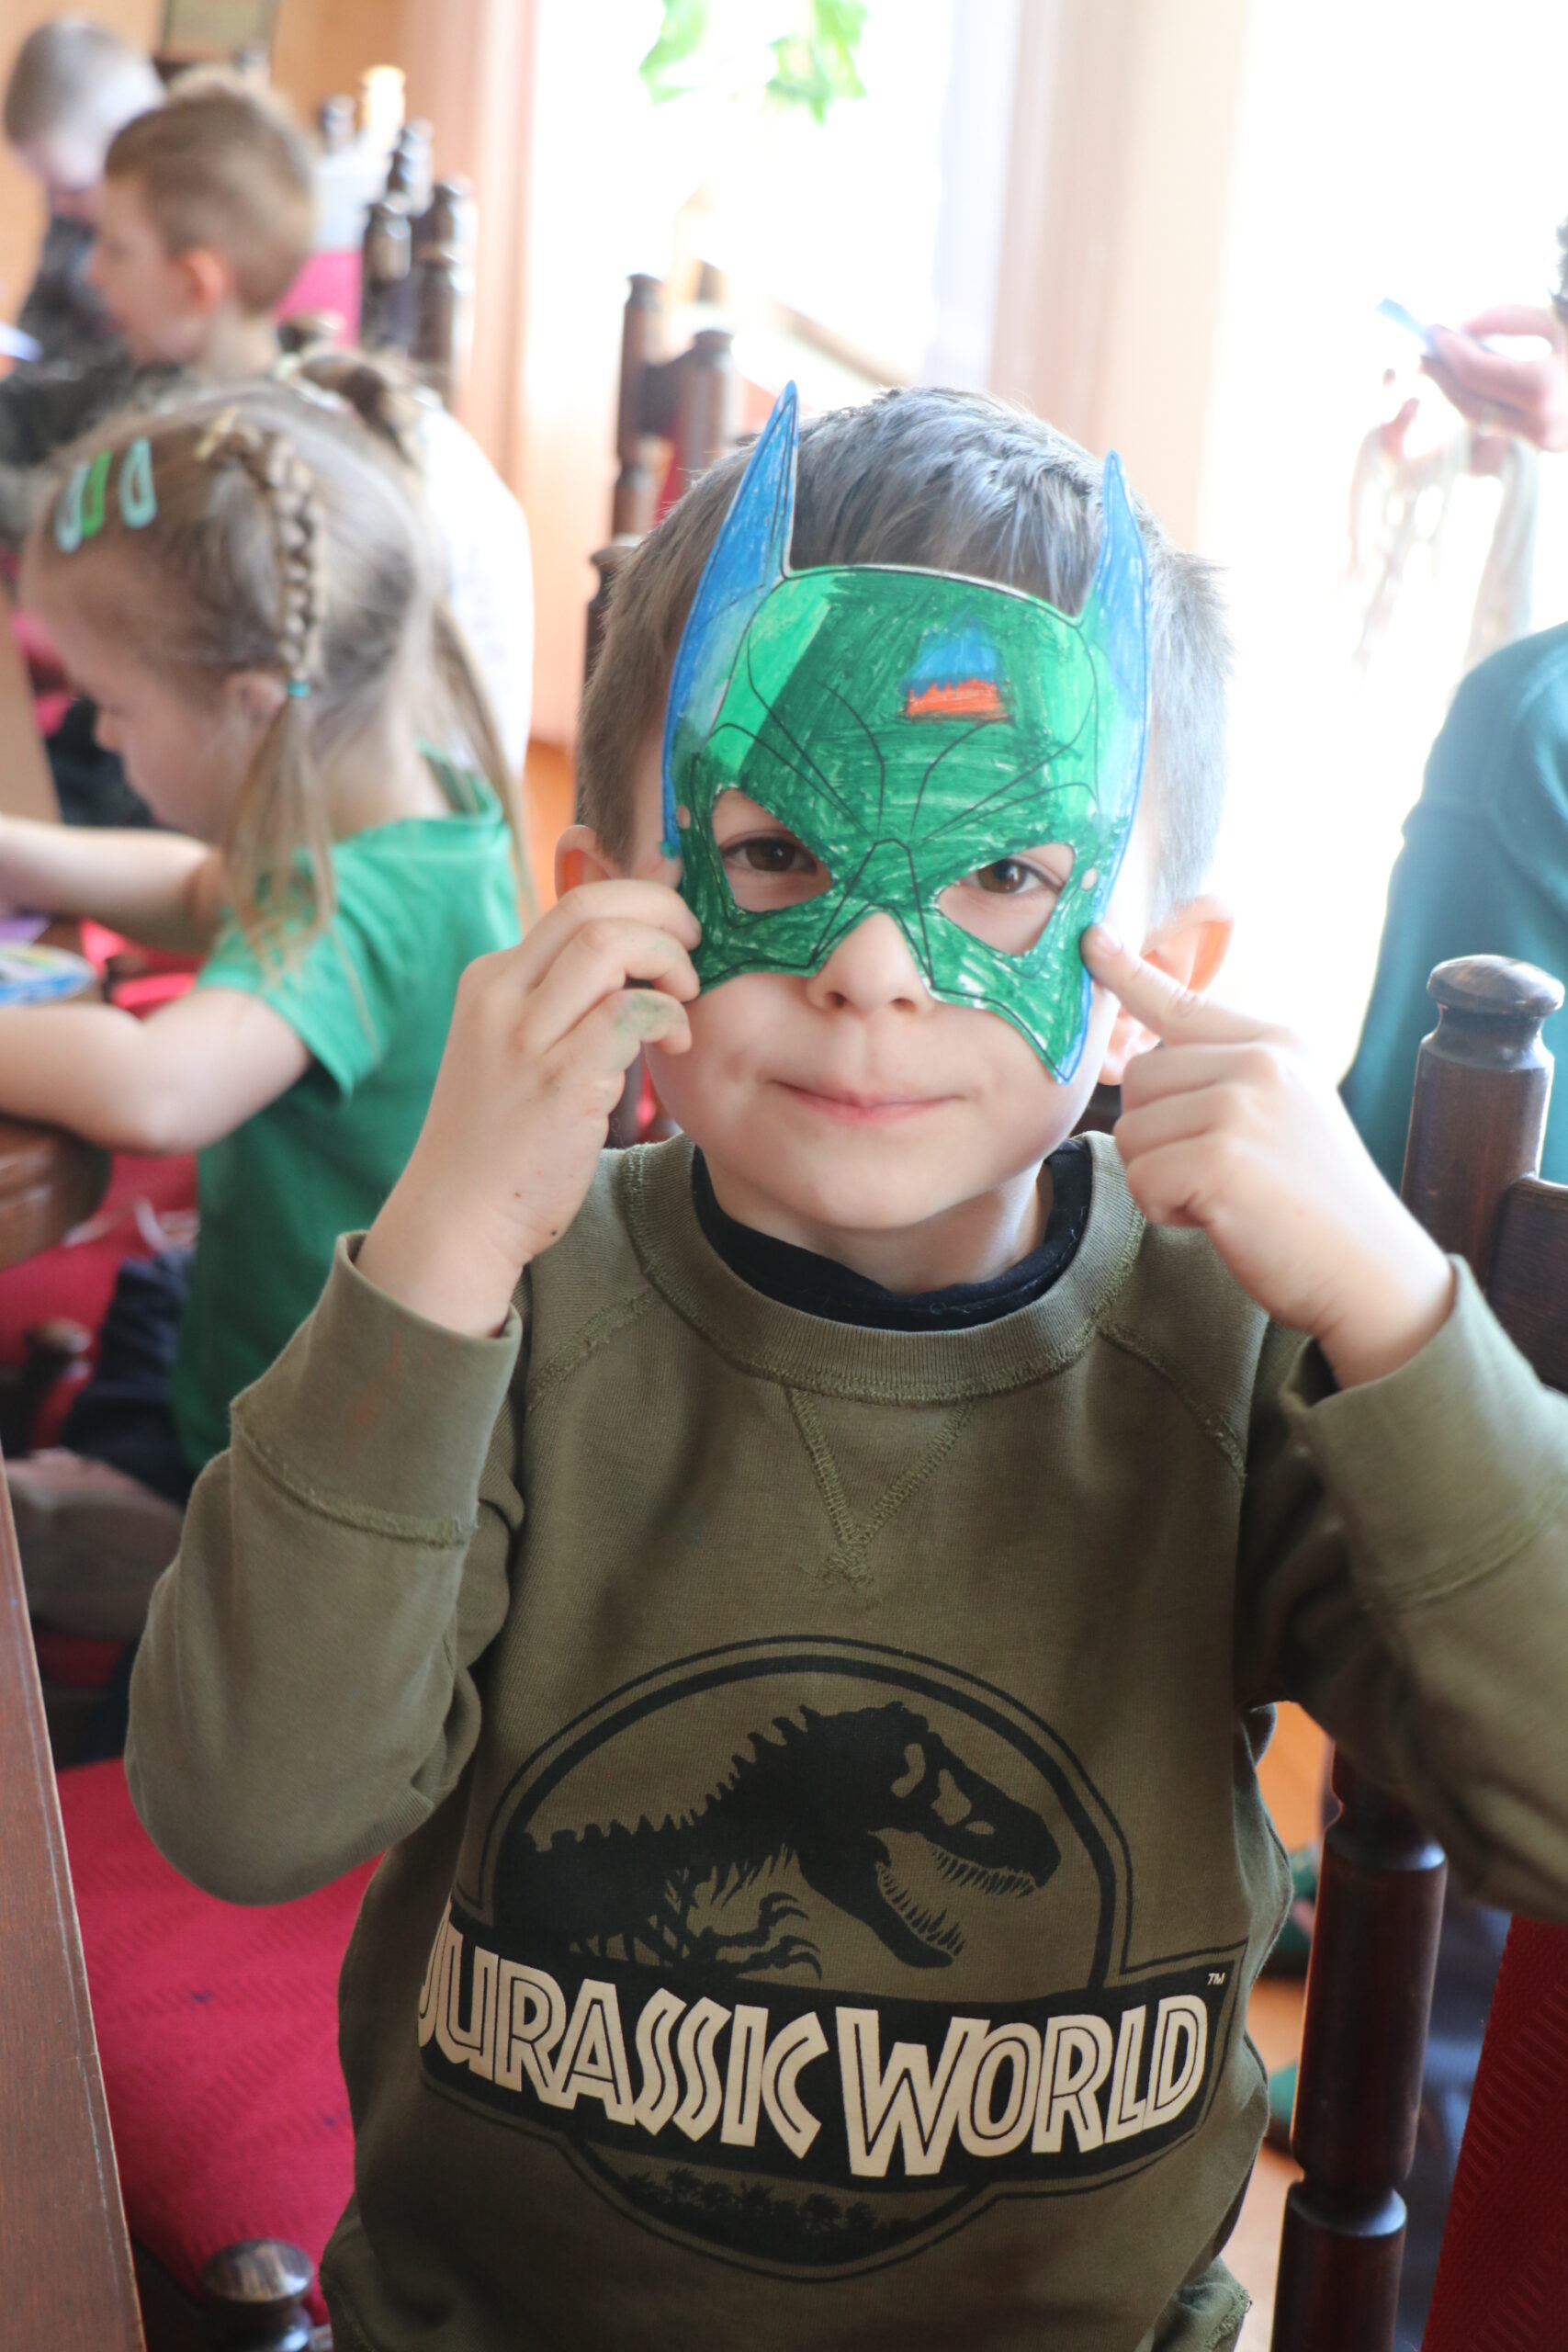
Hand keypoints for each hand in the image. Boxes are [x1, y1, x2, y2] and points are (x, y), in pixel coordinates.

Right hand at [359, 877, 698, 1334]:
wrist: (457, 1217)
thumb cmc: (500, 1140)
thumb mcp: (510, 1049)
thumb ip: (557, 1003)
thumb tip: (632, 962)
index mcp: (490, 980)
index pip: (575, 903)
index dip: (642, 901)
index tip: (677, 928)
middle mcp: (500, 997)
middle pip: (592, 907)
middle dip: (663, 911)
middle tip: (697, 943)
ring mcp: (525, 1037)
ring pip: (610, 945)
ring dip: (669, 960)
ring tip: (687, 996)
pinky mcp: (559, 1081)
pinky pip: (630, 1013)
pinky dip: (670, 1016)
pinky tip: (678, 1045)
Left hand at [1082, 930, 1454, 1387]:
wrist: (1368, 1271)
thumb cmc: (1311, 1200)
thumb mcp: (1282, 1109)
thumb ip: (1226, 1073)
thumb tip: (1142, 1058)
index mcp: (1275, 1042)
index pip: (1180, 1001)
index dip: (1127, 974)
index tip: (1091, 938)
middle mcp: (1259, 1061)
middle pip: (1139, 1079)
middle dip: (1158, 1135)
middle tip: (1220, 1170)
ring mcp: (1240, 1106)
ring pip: (1131, 1132)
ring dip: (1161, 1177)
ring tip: (1225, 1194)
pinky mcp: (1219, 1159)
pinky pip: (1142, 1178)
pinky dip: (1167, 1210)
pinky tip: (1220, 1218)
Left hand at [1421, 306, 1567, 453]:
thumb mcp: (1556, 320)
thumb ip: (1507, 319)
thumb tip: (1463, 325)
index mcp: (1544, 389)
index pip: (1474, 371)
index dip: (1448, 349)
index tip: (1432, 330)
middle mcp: (1540, 424)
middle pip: (1469, 400)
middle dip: (1442, 374)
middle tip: (1423, 350)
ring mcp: (1543, 440)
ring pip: (1480, 417)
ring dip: (1456, 389)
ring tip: (1439, 363)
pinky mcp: (1546, 444)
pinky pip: (1501, 421)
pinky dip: (1481, 399)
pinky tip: (1469, 379)